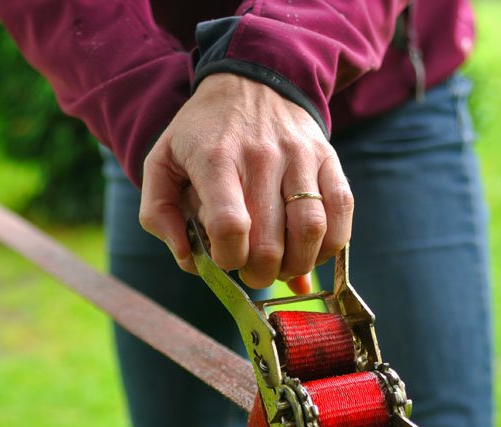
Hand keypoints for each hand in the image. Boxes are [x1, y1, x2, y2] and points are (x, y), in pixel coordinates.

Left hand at [139, 73, 352, 293]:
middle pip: (271, 240)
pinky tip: (310, 250)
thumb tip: (189, 260)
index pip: (229, 225)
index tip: (224, 259)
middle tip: (252, 271)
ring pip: (312, 230)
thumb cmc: (200, 134)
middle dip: (260, 272)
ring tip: (282, 265)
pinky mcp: (328, 158)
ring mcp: (300, 156)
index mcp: (215, 160)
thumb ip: (158, 215)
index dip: (228, 258)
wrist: (250, 81)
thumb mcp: (161, 163)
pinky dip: (330, 243)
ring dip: (297, 264)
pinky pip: (342, 210)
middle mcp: (261, 157)